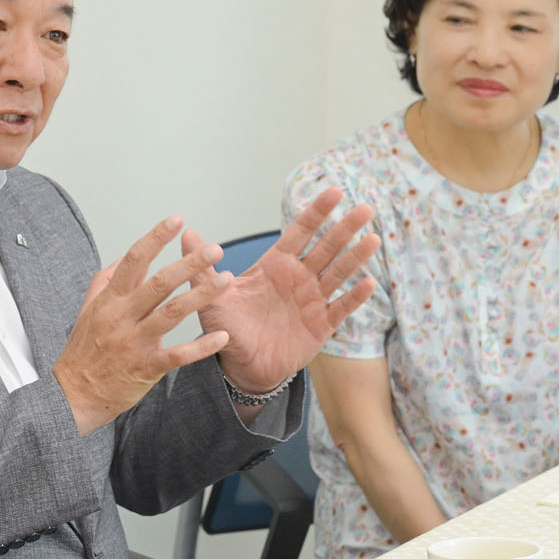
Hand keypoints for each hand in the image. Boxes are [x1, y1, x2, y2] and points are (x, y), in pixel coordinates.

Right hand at [53, 215, 232, 434]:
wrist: (74, 394)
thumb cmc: (83, 352)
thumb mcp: (88, 310)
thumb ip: (104, 282)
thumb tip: (122, 261)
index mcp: (110, 300)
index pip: (134, 260)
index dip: (156, 238)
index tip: (176, 220)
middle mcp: (123, 317)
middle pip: (159, 283)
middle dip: (188, 263)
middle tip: (213, 249)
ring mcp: (135, 342)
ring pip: (172, 314)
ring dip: (201, 296)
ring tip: (226, 281)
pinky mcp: (146, 368)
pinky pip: (178, 355)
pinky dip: (201, 347)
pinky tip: (221, 336)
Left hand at [191, 188, 379, 394]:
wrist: (241, 366)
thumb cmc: (228, 328)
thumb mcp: (212, 298)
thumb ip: (202, 268)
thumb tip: (186, 234)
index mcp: (275, 266)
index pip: (299, 233)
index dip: (317, 213)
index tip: (334, 192)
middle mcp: (298, 279)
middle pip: (326, 248)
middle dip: (345, 228)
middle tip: (365, 208)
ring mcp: (312, 301)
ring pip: (338, 274)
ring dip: (356, 257)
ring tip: (373, 238)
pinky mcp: (321, 326)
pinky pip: (340, 308)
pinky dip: (354, 297)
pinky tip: (368, 284)